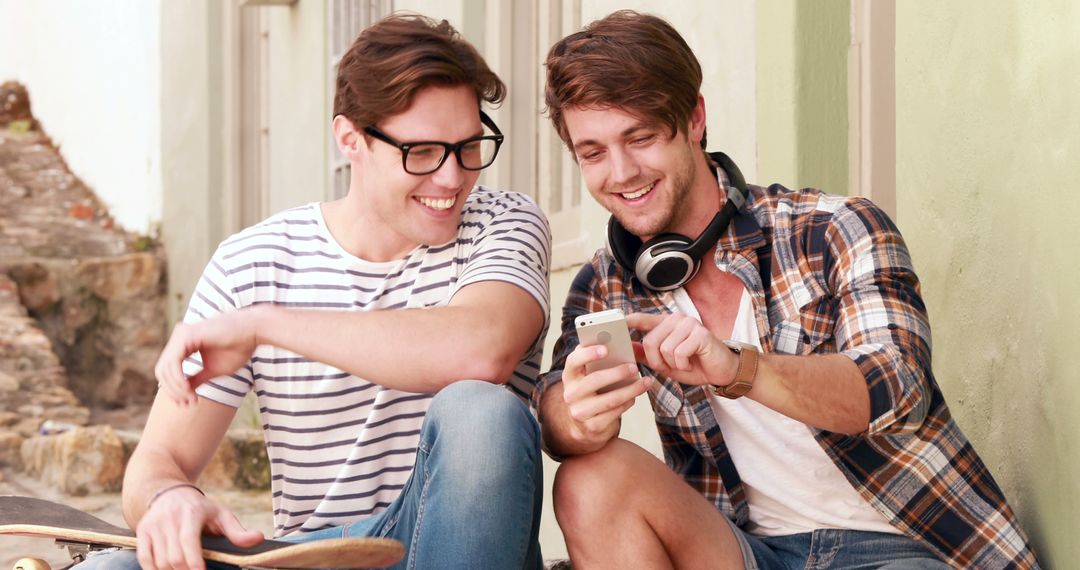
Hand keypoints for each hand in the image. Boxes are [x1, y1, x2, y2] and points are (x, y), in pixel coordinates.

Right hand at [135, 486, 262, 569]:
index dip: (194, 561)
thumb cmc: (201, 508)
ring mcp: (153, 524)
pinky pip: (145, 558)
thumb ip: (237, 531)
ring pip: (160, 560)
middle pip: (174, 556)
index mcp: (192, 512)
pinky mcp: (142, 531)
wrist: (170, 493)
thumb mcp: (221, 514)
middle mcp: (170, 517)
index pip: (189, 541)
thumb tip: (258, 538)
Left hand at [154, 309, 260, 405]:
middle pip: (162, 371)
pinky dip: (178, 378)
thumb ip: (196, 379)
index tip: (188, 404)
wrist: (254, 331)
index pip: (168, 370)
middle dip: (173, 391)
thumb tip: (182, 394)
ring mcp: (181, 334)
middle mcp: (179, 337)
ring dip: (176, 388)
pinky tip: (188, 389)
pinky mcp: (187, 335)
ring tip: (191, 398)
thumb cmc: (238, 347)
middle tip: (188, 404)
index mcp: (184, 343)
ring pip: (165, 368)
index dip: (174, 390)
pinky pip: (174, 362)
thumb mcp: (213, 370)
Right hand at [560, 343, 650, 446]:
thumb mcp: (589, 377)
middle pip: (594, 380)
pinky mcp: (592, 427)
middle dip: (617, 373)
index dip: (588, 353)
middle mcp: (571, 394)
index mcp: (570, 376)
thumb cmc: (592, 392)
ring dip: (631, 389)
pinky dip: (627, 403)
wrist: (584, 426)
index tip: (606, 349)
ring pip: (610, 399)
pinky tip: (635, 397)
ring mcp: (580, 412)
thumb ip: (598, 362)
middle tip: (634, 367)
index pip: (573, 361)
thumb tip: (620, 348)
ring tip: (646, 382)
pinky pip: (614, 413)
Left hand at [626, 312, 736, 387]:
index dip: (628, 321)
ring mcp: (689, 324)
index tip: (616, 322)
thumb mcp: (666, 362)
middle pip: (649, 341)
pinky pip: (678, 353)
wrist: (722, 371)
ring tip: (684, 363)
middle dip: (656, 361)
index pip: (642, 319)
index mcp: (667, 324)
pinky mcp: (700, 334)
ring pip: (664, 349)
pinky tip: (692, 362)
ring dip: (672, 364)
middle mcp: (677, 319)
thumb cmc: (694, 365)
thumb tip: (628, 349)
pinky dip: (683, 364)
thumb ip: (648, 354)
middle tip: (671, 366)